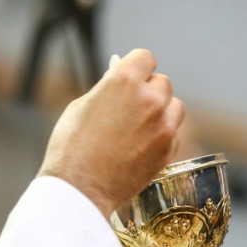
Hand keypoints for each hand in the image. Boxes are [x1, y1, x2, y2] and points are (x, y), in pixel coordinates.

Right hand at [38, 49, 184, 217]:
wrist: (80, 189)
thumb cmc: (71, 147)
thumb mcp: (81, 106)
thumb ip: (107, 90)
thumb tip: (119, 81)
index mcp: (123, 80)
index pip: (145, 57)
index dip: (137, 66)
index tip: (133, 75)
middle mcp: (149, 99)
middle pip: (162, 82)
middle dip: (149, 90)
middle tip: (133, 105)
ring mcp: (163, 125)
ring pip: (174, 106)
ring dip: (162, 111)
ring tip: (141, 126)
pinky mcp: (169, 149)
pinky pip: (174, 132)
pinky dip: (162, 136)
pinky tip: (142, 146)